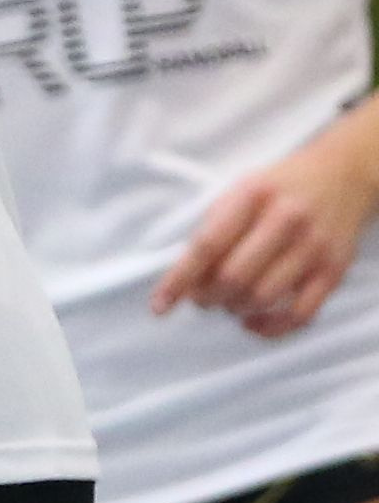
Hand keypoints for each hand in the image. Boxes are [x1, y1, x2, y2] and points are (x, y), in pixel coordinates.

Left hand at [152, 109, 378, 338]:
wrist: (342, 174)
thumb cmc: (278, 188)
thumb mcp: (240, 191)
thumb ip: (212, 230)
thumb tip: (185, 282)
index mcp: (253, 194)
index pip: (208, 245)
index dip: (180, 280)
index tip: (160, 305)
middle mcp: (286, 219)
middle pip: (234, 277)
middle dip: (208, 297)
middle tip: (203, 298)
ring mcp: (313, 246)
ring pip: (262, 298)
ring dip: (235, 309)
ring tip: (229, 302)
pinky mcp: (334, 270)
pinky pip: (298, 314)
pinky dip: (269, 327)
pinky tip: (252, 320)